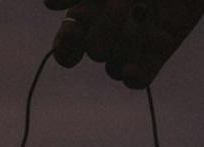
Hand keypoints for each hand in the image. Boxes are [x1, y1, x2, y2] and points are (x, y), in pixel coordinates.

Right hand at [45, 0, 203, 88]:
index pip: (66, 47)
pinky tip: (132, 69)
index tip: (74, 30)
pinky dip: (132, 78)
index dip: (66, 45)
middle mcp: (107, 35)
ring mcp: (131, 48)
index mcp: (89, 16)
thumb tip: (48, 3)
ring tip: (144, 16)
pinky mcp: (155, 57)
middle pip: (95, 53)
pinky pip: (137, 82)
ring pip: (115, 68)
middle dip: (107, 32)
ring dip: (127, 46)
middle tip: (124, 4)